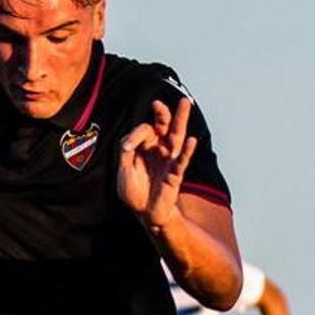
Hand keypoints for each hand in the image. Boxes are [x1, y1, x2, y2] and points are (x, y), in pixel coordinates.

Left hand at [117, 98, 197, 228]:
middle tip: (159, 102)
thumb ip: (125, 154)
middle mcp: (159, 149)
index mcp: (145, 146)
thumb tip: (128, 142)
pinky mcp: (175, 173)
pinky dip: (186, 150)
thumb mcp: (123, 170)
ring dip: (181, 120)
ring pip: (177, 136)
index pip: (144, 130)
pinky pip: (182, 160)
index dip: (136, 135)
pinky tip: (191, 140)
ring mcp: (169, 159)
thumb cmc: (133, 190)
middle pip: (164, 126)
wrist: (143, 212)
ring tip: (186, 103)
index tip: (128, 147)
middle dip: (163, 113)